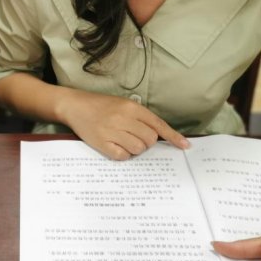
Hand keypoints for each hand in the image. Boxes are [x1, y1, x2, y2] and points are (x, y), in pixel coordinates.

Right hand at [61, 90, 188, 158]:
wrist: (75, 106)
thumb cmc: (101, 105)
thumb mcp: (123, 104)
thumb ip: (140, 117)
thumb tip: (158, 134)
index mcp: (132, 107)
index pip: (158, 125)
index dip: (173, 137)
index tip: (185, 146)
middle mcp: (123, 118)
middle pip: (150, 140)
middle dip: (146, 142)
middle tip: (134, 136)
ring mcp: (112, 131)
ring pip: (138, 149)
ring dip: (135, 148)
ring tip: (123, 140)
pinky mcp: (102, 143)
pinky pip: (123, 156)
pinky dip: (123, 154)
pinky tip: (115, 146)